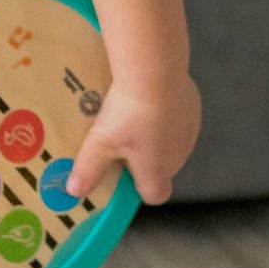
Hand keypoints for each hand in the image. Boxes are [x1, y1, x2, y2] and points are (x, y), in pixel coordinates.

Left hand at [67, 70, 200, 207]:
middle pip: (162, 169)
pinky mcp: (194, 109)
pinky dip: (167, 116)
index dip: (139, 188)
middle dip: (144, 160)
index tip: (122, 172)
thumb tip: (74, 192)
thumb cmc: (127, 114)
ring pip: (171, 144)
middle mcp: (179, 157)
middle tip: (120, 140)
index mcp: (157, 170)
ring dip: (157, 138)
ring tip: (135, 116)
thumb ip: (88, 169)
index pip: (156, 195)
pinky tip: (151, 100)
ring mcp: (190, 133)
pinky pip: (179, 121)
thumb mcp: (100, 142)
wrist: (155, 72)